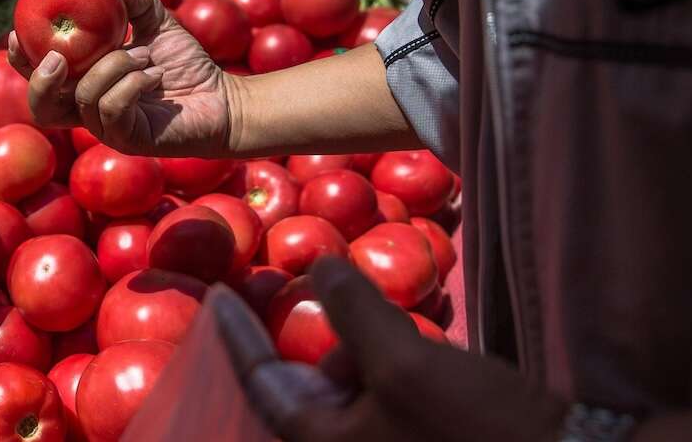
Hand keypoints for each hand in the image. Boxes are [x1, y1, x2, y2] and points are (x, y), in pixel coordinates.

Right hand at [8, 0, 236, 156]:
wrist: (222, 98)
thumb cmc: (186, 62)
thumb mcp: (156, 22)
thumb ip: (130, 0)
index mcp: (84, 84)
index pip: (39, 78)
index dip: (20, 60)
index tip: (17, 31)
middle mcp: (89, 111)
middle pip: (41, 108)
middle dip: (41, 80)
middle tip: (57, 55)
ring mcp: (108, 129)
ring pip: (84, 98)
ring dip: (112, 67)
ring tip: (144, 54)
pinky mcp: (129, 139)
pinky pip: (112, 108)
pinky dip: (131, 82)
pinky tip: (154, 73)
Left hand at [211, 257, 567, 441]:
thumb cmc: (475, 427)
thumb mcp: (404, 362)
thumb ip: (354, 311)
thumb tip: (322, 266)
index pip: (263, 384)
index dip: (237, 336)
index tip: (216, 295)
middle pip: (304, 386)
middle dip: (297, 334)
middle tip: (288, 283)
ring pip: (347, 386)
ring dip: (346, 341)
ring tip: (346, 295)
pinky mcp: (423, 436)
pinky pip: (383, 392)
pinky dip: (379, 354)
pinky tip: (392, 327)